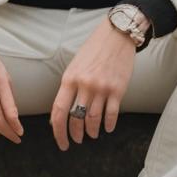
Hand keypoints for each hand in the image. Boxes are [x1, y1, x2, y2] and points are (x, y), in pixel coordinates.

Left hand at [50, 17, 135, 149]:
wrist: (116, 35)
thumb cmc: (93, 50)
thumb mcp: (75, 66)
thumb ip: (68, 87)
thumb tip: (61, 112)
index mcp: (69, 79)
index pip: (59, 111)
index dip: (58, 131)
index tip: (61, 141)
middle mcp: (84, 85)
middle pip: (76, 119)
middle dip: (75, 134)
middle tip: (76, 141)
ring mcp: (101, 88)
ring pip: (93, 119)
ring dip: (91, 131)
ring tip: (91, 135)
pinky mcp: (118, 89)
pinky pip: (111, 114)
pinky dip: (109, 125)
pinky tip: (107, 128)